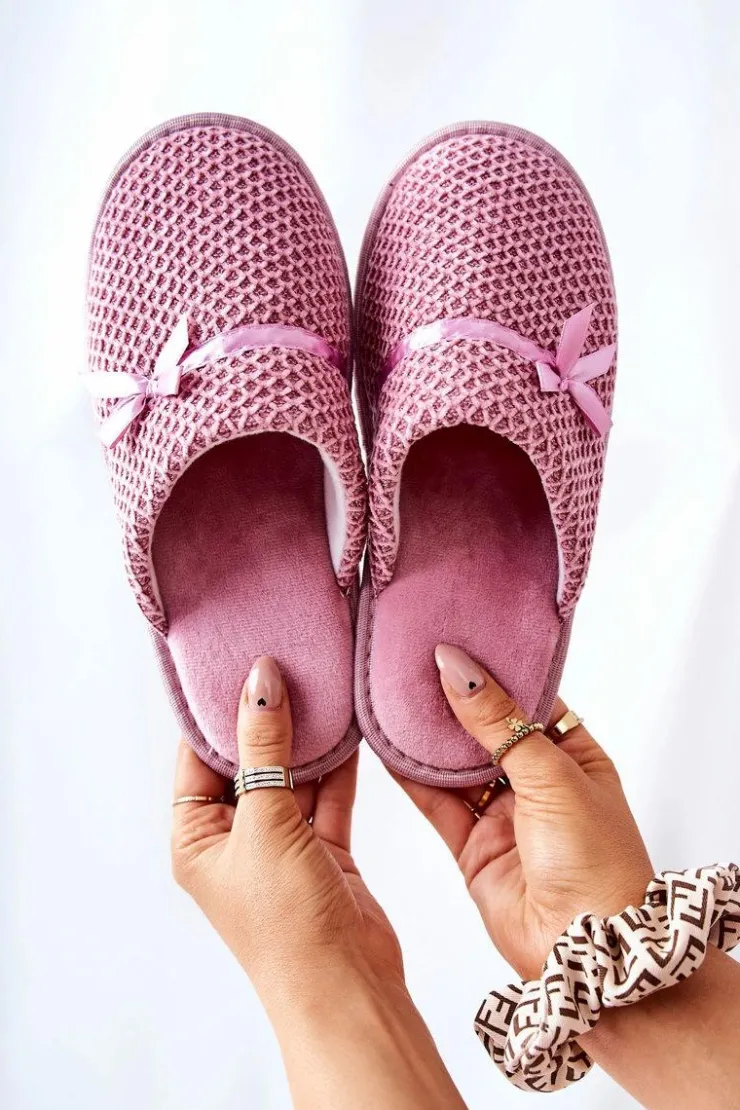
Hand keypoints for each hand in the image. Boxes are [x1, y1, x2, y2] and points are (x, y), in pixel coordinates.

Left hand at [171, 655, 402, 1005]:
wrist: (345, 987)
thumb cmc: (284, 921)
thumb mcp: (264, 823)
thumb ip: (264, 748)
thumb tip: (260, 680)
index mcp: (196, 838)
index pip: (197, 758)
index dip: (216, 709)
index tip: (237, 660)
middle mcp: (234, 840)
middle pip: (248, 762)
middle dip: (268, 717)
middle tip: (286, 661)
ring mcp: (281, 846)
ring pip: (292, 776)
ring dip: (308, 738)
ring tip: (322, 682)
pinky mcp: (324, 853)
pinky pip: (328, 797)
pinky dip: (339, 766)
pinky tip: (351, 725)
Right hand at [395, 644, 653, 980]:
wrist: (586, 950)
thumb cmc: (596, 862)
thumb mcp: (551, 775)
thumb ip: (498, 722)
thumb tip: (456, 666)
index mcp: (574, 757)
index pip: (529, 700)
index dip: (493, 672)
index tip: (454, 640)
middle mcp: (538, 783)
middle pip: (486, 731)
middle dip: (452, 701)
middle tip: (411, 662)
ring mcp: (504, 816)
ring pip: (455, 766)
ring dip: (426, 737)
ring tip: (389, 694)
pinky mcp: (473, 848)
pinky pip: (437, 804)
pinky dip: (411, 777)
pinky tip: (385, 746)